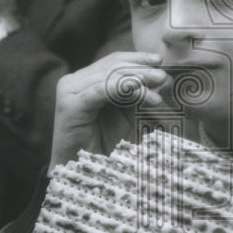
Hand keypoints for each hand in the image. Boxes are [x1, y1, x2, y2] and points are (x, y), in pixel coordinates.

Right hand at [49, 51, 166, 171]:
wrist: (83, 174)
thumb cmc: (105, 147)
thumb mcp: (126, 115)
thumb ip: (138, 94)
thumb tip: (162, 77)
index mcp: (84, 81)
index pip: (113, 61)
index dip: (137, 59)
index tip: (159, 61)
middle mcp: (74, 82)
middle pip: (112, 66)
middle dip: (141, 69)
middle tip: (163, 76)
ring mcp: (69, 91)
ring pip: (109, 76)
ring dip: (137, 79)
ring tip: (158, 87)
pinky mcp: (69, 105)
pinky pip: (100, 90)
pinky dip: (121, 87)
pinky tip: (139, 89)